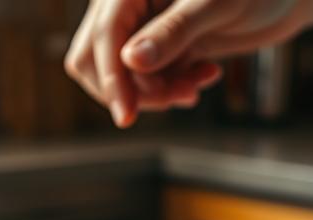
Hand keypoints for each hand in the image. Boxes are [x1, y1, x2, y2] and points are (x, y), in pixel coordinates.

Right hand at [64, 0, 312, 126]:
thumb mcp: (217, 4)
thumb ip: (175, 30)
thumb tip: (130, 61)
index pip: (105, 34)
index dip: (112, 78)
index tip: (127, 115)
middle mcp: (129, 2)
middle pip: (95, 58)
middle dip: (132, 88)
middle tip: (177, 96)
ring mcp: (142, 24)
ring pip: (120, 74)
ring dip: (154, 91)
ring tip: (196, 85)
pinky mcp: (159, 44)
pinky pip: (144, 79)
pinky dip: (168, 88)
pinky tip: (203, 76)